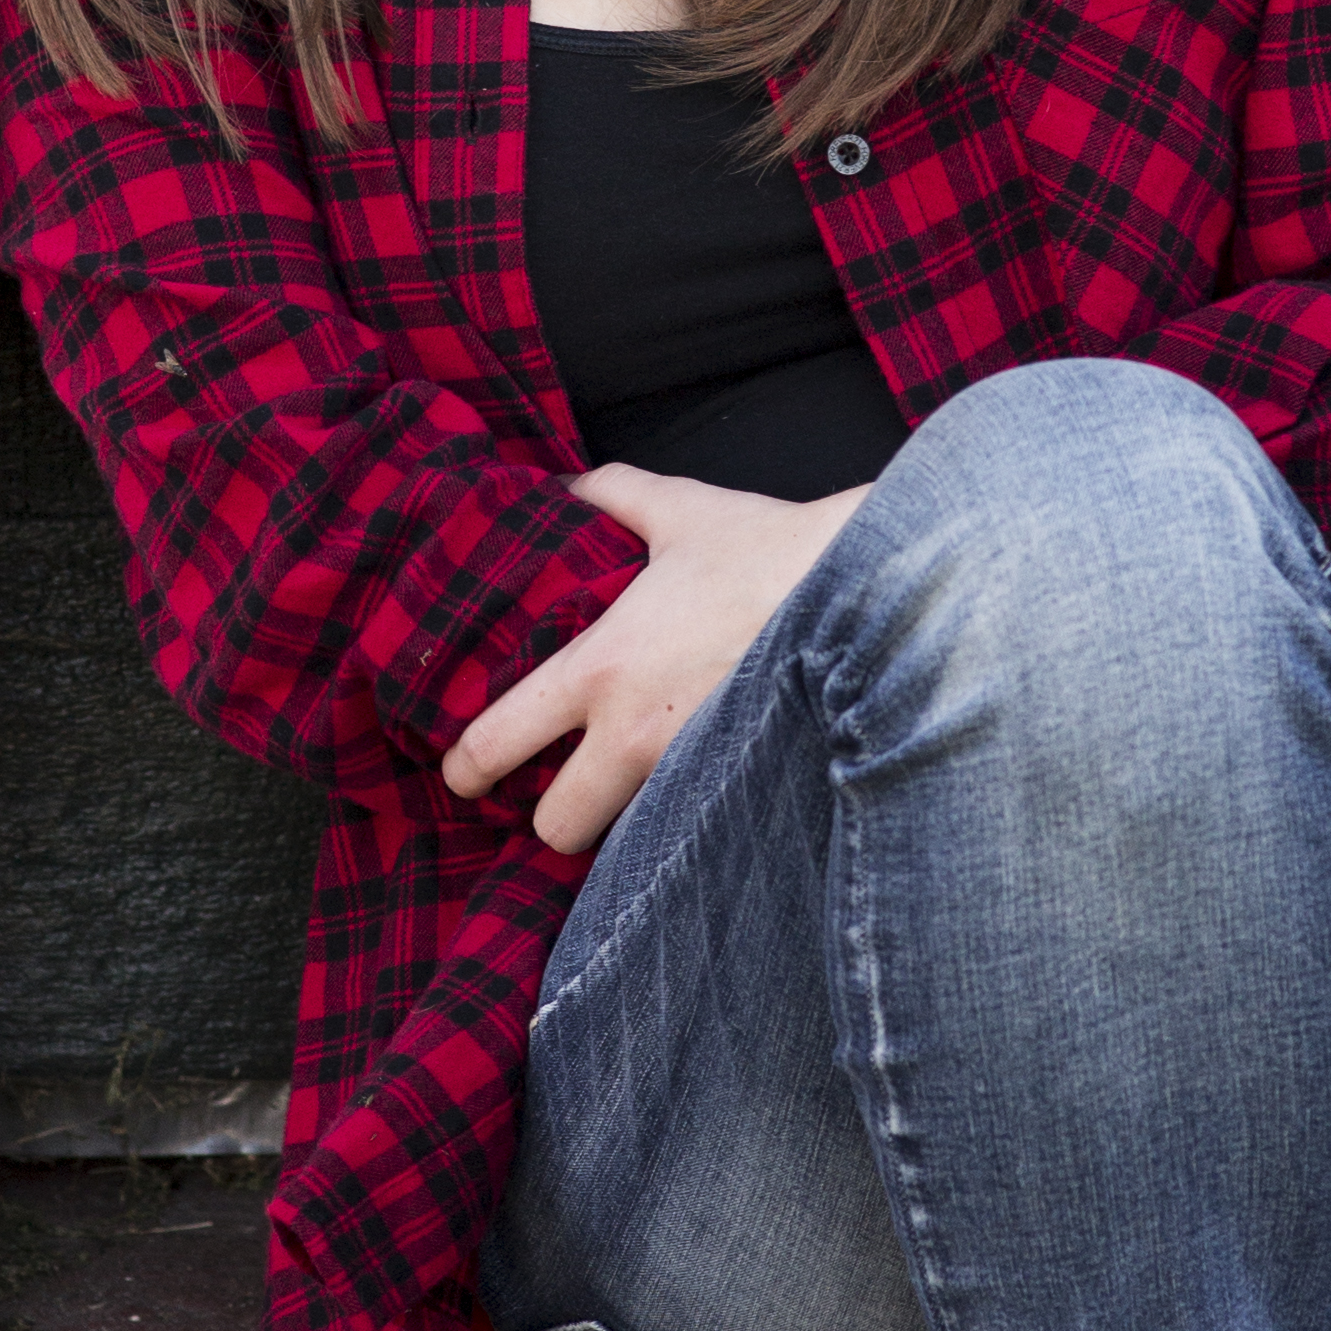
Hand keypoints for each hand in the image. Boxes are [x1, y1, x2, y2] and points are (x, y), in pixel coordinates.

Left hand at [443, 462, 868, 858]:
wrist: (869, 593)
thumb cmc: (771, 550)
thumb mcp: (683, 511)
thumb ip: (617, 497)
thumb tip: (574, 486)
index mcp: (601, 669)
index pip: (499, 743)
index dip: (466, 768)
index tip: (461, 773)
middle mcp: (634, 736)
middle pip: (555, 829)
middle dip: (552, 818)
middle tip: (563, 788)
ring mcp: (692, 774)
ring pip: (626, 844)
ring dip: (623, 825)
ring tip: (634, 789)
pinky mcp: (743, 792)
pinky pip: (692, 827)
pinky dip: (687, 818)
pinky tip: (700, 788)